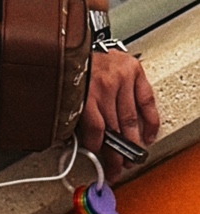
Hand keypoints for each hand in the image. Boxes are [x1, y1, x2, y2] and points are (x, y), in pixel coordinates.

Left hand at [79, 48, 159, 182]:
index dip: (96, 147)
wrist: (79, 44)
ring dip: (132, 143)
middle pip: (113, 128)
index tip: (97, 159)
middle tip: (116, 168)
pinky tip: (147, 136)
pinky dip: (149, 121)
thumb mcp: (65, 95)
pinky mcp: (134, 71)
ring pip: (129, 119)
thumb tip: (79, 145)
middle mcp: (103, 85)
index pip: (95, 129)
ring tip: (132, 158)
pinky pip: (146, 102)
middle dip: (116, 153)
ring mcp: (121, 78)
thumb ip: (72, 117)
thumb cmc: (71, 70)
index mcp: (82, 92)